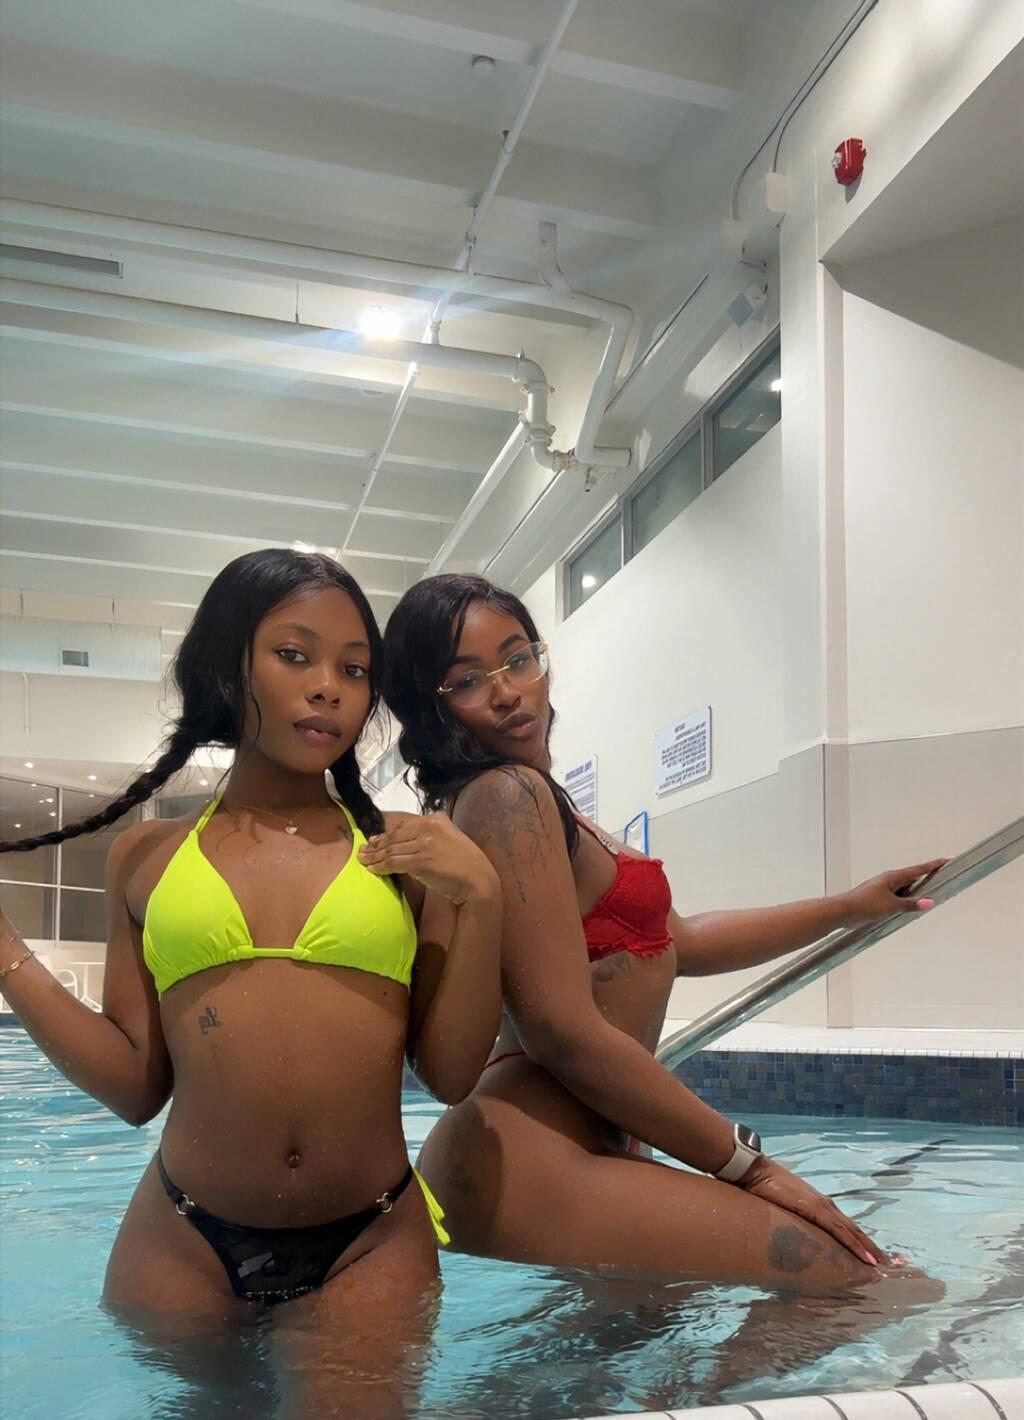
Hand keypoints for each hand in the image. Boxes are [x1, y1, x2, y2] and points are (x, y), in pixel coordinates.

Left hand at [359, 812, 499, 907]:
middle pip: (395, 836)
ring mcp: (425, 843)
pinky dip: (381, 866)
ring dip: (375, 856)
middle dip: (377, 845)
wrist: (478, 880)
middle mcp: (430, 827)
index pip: (404, 826)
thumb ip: (430, 836)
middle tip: (363, 850)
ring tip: (362, 860)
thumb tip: (406, 841)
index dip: (387, 834)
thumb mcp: (449, 840)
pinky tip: (373, 869)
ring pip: (392, 849)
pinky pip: (394, 862)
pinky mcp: (421, 860)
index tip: (375, 839)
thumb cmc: (465, 864)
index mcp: (437, 819)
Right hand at [738, 1156, 885, 1266]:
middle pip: (854, 1230)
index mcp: (818, 1205)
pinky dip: (855, 1245)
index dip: (860, 1241)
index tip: (873, 1256)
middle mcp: (825, 1205)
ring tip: (882, 1265)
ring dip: (868, 1249)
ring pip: (852, 1232)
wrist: (754, 1170)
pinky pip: (840, 1232)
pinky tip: (865, 1257)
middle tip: (888, 1264)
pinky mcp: (815, 1210)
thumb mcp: (781, 1207)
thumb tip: (790, 1234)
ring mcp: (822, 1207)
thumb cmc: (764, 1187)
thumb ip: (790, 1219)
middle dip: (871, 1247)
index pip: (844, 1226)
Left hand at [840, 859, 946, 925]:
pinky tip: (911, 907)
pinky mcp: (878, 898)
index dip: (934, 865)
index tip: (947, 860)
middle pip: (913, 877)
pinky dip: (907, 900)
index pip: (919, 869)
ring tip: (933, 892)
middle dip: (928, 877)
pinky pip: (898, 896)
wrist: (842, 911)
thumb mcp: (892, 906)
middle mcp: (889, 880)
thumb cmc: (865, 905)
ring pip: (906, 888)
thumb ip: (911, 905)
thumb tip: (930, 902)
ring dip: (918, 891)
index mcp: (893, 877)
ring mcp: (883, 889)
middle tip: (944, 875)